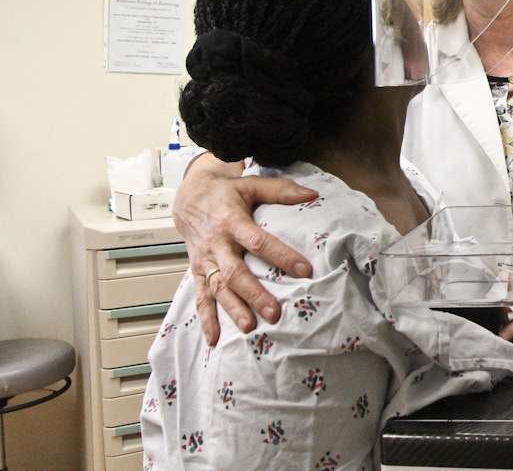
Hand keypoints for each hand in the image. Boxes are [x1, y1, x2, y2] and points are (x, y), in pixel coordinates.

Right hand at [174, 153, 316, 345]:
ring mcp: (205, 260)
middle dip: (254, 294)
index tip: (305, 271)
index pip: (259, 242)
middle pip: (236, 272)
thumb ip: (281, 190)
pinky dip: (206, 319)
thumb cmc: (226, 192)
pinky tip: (214, 339)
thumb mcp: (252, 184)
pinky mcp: (197, 271)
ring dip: (232, 310)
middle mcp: (217, 243)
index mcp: (232, 221)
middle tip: (274, 313)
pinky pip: (200, 297)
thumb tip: (313, 194)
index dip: (282, 256)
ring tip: (249, 328)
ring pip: (218, 288)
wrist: (189, 196)